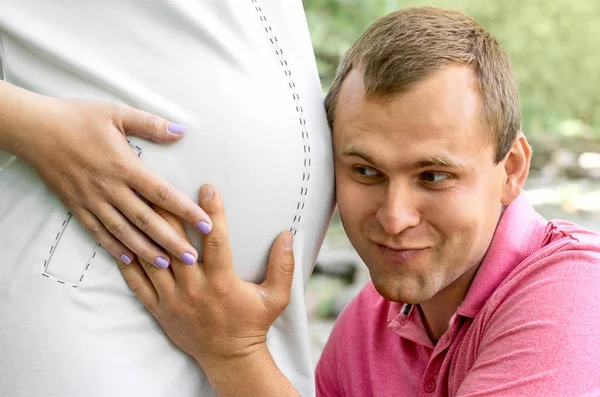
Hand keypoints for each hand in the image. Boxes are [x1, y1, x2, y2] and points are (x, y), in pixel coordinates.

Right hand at [19, 97, 212, 266]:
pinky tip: (129, 261)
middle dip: (171, 240)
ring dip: (146, 250)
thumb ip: (151, 124)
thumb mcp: (117, 113)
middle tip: (191, 258)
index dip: (187, 210)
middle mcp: (110, 188)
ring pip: (123, 231)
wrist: (35, 129)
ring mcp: (92, 200)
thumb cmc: (78, 118)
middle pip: (146, 220)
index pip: (163, 193)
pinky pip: (97, 232)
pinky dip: (113, 247)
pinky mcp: (77, 207)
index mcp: (125, 166)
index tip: (206, 224)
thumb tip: (181, 131)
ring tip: (166, 265)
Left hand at [117, 184, 294, 369]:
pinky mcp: (160, 309)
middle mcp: (195, 288)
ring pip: (154, 260)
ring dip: (146, 233)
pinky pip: (138, 284)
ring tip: (138, 207)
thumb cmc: (252, 324)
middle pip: (177, 244)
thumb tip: (288, 235)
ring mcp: (173, 299)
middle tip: (162, 187)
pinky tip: (122, 244)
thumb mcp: (276, 298)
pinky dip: (128, 263)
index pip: (215, 239)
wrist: (229, 357)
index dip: (212, 212)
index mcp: (222, 281)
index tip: (208, 188)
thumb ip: (283, 266)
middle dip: (170, 213)